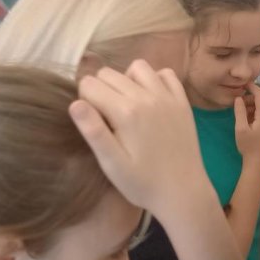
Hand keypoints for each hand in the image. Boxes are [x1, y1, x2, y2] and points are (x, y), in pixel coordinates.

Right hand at [69, 60, 209, 213]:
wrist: (184, 192)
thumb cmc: (143, 183)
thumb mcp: (112, 164)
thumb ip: (93, 132)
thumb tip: (75, 103)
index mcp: (125, 112)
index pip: (89, 85)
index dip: (84, 101)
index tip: (93, 122)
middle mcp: (147, 97)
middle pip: (109, 74)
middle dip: (100, 90)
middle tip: (107, 118)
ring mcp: (168, 97)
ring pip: (137, 67)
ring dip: (126, 80)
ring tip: (125, 105)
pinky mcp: (182, 102)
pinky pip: (165, 73)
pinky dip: (154, 80)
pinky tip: (150, 100)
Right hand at [234, 83, 259, 165]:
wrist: (258, 162)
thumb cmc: (248, 146)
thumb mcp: (240, 128)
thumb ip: (240, 111)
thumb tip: (238, 98)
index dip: (252, 86)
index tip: (242, 83)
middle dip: (249, 97)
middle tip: (236, 101)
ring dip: (250, 105)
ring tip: (239, 111)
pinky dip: (253, 112)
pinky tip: (245, 118)